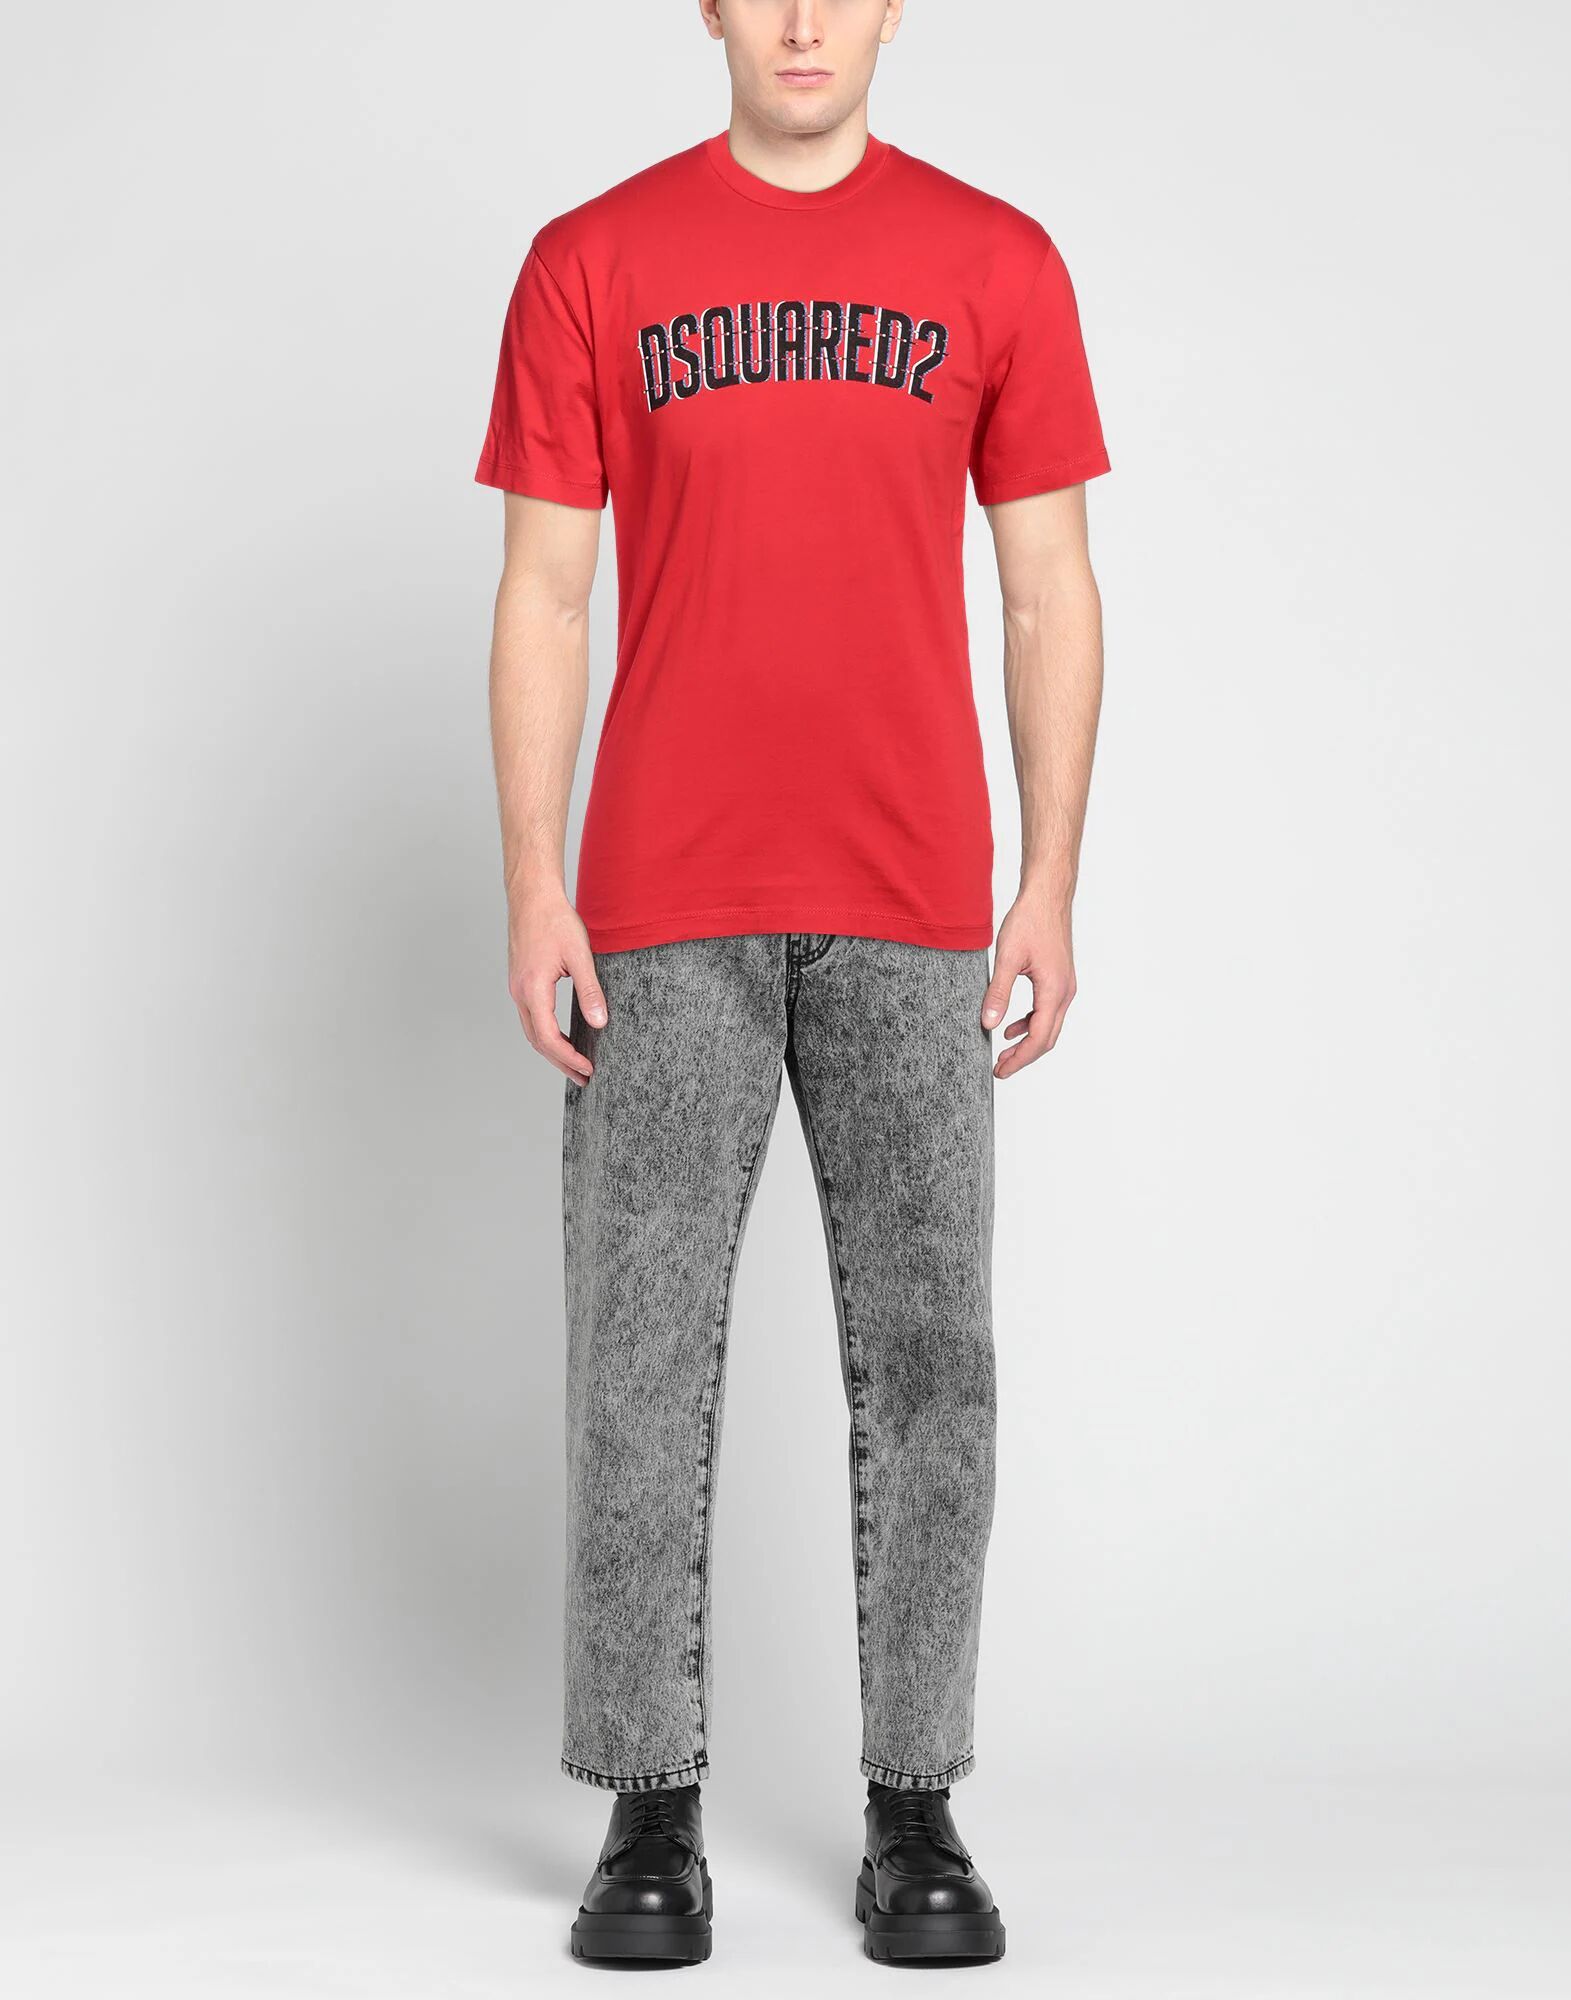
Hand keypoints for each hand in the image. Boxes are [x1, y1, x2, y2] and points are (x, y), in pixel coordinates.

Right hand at [507, 890, 607, 1085]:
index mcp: (533, 989)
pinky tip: (561, 1036)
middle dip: (560, 1062)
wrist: (532, 896)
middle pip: (537, 1040)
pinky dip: (545, 1033)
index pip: (548, 1037)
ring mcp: (517, 987)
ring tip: (574, 1063)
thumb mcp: (580, 956)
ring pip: (531, 1030)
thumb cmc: (555, 920)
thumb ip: (590, 992)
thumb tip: (599, 1023)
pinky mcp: (520, 981)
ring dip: (552, 1050)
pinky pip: (530, 1017)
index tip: (587, 1069)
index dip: (568, 1057)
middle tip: (583, 1077)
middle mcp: (520, 992)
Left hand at [981, 893, 1076, 1080]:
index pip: (1038, 1038)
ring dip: (1027, 1042)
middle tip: (999, 1069)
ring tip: (1004, 1052)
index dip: (1019, 1059)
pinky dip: (1031, 1024)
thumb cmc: (1030, 921)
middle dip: (1023, 1057)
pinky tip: (1012, 1027)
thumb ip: (998, 993)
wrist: (1047, 897)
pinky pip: (1048, 1011)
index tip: (1000, 1071)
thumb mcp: (1008, 958)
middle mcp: (1064, 992)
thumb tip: (989, 1024)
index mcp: (1053, 991)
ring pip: (1049, 1026)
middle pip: (1047, 1038)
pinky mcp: (1059, 979)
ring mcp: (1065, 986)